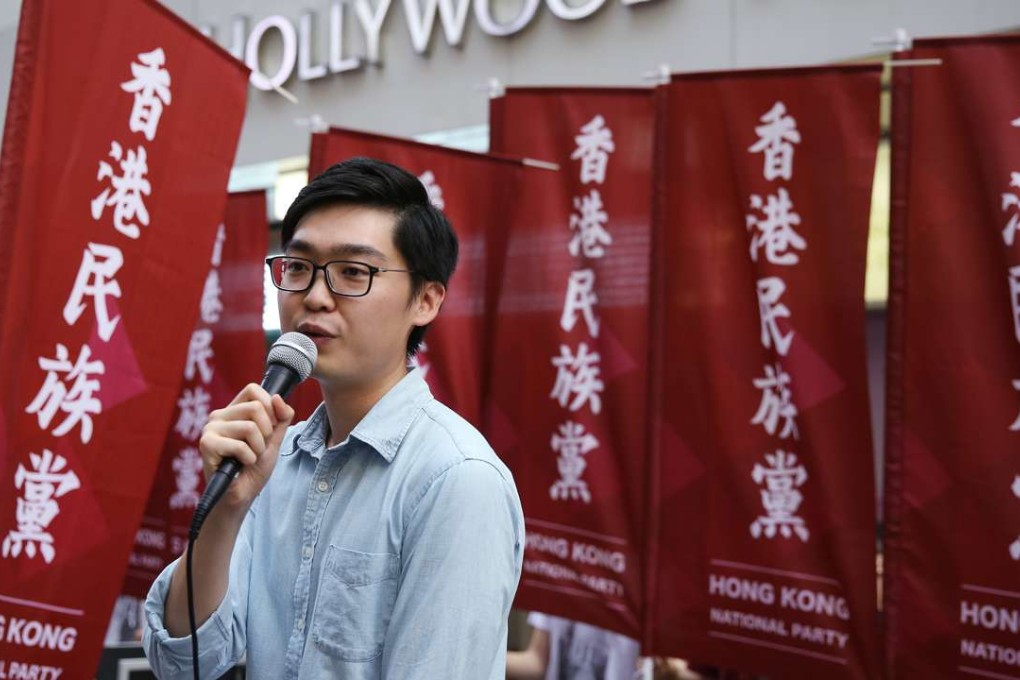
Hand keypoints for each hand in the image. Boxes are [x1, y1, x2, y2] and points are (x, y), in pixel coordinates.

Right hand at [198, 383, 294, 513]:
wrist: (241, 494)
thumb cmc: (255, 467)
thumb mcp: (274, 439)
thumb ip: (281, 418)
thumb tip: (278, 396)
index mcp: (233, 410)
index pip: (253, 389)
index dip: (269, 407)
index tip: (270, 428)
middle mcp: (219, 415)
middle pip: (256, 407)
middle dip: (267, 432)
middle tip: (257, 448)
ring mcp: (210, 429)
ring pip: (250, 427)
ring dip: (258, 448)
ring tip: (249, 458)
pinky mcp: (206, 444)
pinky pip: (240, 445)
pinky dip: (249, 459)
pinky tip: (241, 465)